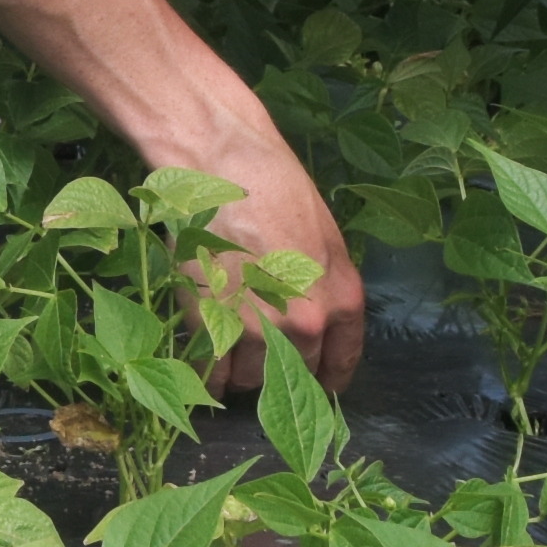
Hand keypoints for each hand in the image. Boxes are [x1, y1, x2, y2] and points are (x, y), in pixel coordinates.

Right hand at [180, 143, 368, 400]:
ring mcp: (259, 327)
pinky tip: (204, 371)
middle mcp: (307, 321)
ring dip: (240, 372)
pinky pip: (212, 372)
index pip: (341, 362)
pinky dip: (207, 377)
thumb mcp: (323, 237)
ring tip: (227, 353)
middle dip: (278, 369)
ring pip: (251, 378)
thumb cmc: (273, 187)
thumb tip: (314, 323)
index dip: (325, 377)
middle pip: (294, 372)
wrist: (222, 164)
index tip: (313, 382)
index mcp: (342, 298)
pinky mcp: (212, 324)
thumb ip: (324, 287)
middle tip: (259, 357)